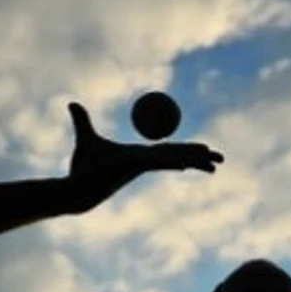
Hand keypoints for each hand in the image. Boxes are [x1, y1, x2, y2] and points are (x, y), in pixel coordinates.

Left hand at [62, 102, 223, 212]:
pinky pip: (163, 160)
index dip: (185, 150)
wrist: (76, 188)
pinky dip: (179, 159)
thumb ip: (81, 119)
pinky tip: (192, 163)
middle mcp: (145, 161)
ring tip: (217, 162)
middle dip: (199, 156)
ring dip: (196, 159)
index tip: (200, 149)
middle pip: (178, 156)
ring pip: (176, 159)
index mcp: (138, 155)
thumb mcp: (83, 136)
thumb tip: (72, 103)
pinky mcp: (137, 166)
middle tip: (219, 158)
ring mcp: (142, 165)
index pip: (167, 151)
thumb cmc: (80, 168)